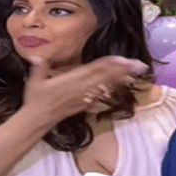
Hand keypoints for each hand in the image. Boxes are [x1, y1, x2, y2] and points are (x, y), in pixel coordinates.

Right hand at [21, 56, 147, 122]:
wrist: (39, 119)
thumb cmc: (36, 98)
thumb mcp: (35, 80)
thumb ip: (39, 67)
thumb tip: (37, 57)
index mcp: (72, 80)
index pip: (96, 69)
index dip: (111, 64)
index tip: (124, 59)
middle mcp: (82, 88)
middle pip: (106, 76)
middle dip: (124, 70)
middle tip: (140, 65)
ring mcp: (85, 97)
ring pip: (107, 86)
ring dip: (122, 79)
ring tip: (136, 74)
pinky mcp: (85, 103)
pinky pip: (102, 95)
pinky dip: (113, 89)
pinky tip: (122, 86)